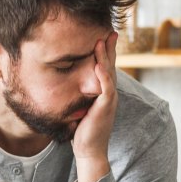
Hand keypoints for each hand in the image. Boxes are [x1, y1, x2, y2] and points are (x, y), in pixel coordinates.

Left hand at [72, 32, 117, 181]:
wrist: (89, 150)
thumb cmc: (83, 131)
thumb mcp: (82, 108)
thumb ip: (81, 95)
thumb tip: (69, 84)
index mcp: (104, 93)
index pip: (106, 68)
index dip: (106, 53)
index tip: (104, 36)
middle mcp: (110, 94)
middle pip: (111, 66)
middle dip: (111, 48)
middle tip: (111, 31)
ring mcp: (109, 100)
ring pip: (109, 73)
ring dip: (106, 57)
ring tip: (103, 41)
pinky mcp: (105, 107)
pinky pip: (106, 88)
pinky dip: (103, 76)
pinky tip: (98, 65)